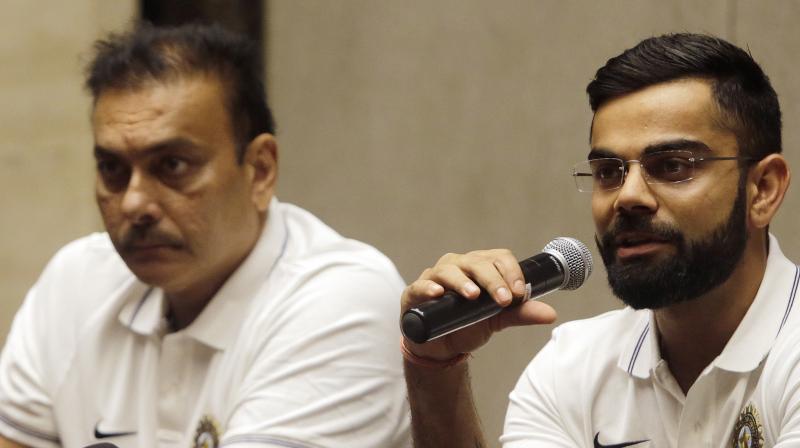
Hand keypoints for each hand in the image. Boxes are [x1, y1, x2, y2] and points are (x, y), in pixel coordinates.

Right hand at [401, 249, 556, 360]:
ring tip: (473, 295)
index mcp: (479, 267)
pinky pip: (420, 285)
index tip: (518, 293)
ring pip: (449, 270)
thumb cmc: (467, 325)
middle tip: (503, 299)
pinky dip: (429, 287)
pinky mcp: (415, 293)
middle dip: (492, 279)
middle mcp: (458, 266)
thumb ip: (520, 313)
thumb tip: (550, 314)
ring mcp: (435, 277)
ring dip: (462, 281)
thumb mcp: (496, 320)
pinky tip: (438, 293)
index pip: (498, 258)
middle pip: (476, 262)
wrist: (441, 347)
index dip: (510, 272)